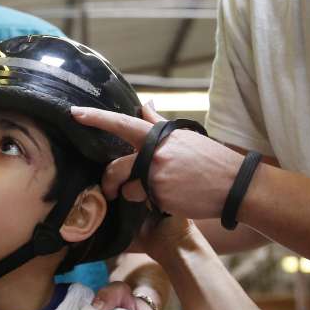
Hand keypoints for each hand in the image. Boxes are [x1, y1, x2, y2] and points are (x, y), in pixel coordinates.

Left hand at [71, 103, 242, 219]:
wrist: (235, 185)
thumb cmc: (210, 160)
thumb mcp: (183, 137)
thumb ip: (157, 123)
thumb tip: (144, 105)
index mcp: (158, 136)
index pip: (120, 123)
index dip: (96, 118)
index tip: (74, 112)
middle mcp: (153, 154)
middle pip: (115, 168)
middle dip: (109, 181)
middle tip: (110, 190)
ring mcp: (156, 176)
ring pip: (128, 189)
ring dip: (133, 195)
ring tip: (151, 195)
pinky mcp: (161, 197)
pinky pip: (143, 203)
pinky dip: (150, 204)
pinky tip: (170, 199)